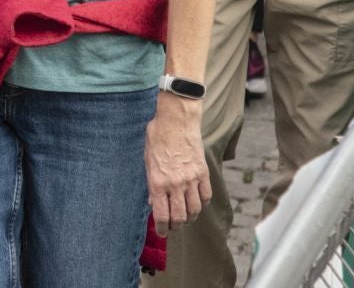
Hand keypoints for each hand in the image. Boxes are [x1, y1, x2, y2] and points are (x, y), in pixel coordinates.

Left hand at [145, 94, 210, 231]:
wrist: (176, 120)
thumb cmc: (157, 137)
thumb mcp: (147, 160)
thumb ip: (151, 183)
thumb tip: (153, 202)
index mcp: (158, 182)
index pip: (161, 215)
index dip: (162, 228)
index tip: (163, 231)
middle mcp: (175, 184)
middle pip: (180, 217)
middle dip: (176, 226)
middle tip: (173, 226)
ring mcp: (191, 179)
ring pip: (195, 210)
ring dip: (190, 217)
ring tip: (185, 217)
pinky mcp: (203, 173)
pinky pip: (206, 196)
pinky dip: (202, 203)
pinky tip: (196, 202)